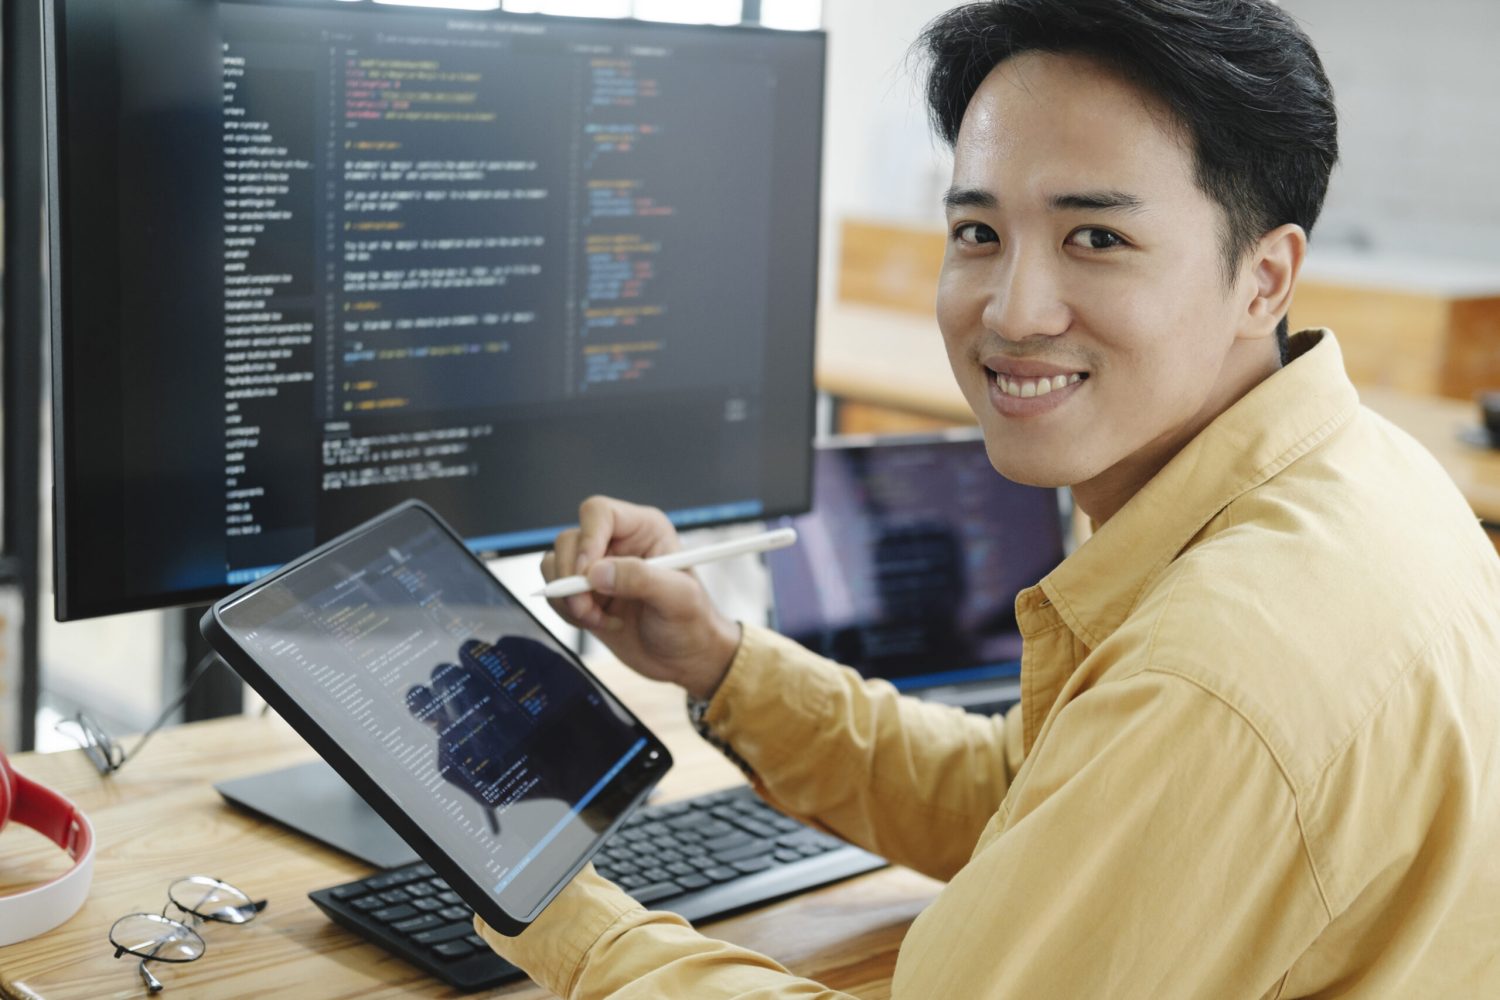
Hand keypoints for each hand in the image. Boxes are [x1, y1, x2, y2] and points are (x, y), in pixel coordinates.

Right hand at [542, 496, 740, 699]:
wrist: (684, 658)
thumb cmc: (692, 622)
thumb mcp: (678, 599)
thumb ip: (641, 579)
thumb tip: (596, 573)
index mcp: (643, 529)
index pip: (599, 513)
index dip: (587, 540)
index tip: (587, 575)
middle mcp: (616, 542)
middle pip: (569, 540)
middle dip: (572, 579)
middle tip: (588, 608)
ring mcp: (597, 568)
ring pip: (555, 565)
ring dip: (568, 598)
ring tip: (600, 619)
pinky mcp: (584, 593)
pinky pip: (556, 593)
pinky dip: (569, 613)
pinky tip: (601, 623)